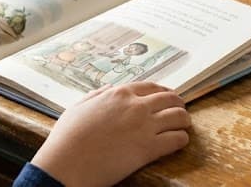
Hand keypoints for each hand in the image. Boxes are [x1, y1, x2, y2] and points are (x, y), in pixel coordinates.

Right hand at [31, 82, 190, 186]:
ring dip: (183, 121)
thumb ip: (96, 96)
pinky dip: (181, 140)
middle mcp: (135, 105)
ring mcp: (144, 126)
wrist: (67, 164)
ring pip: (179, 116)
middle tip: (180, 111)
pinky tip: (178, 142)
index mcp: (118, 94)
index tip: (167, 97)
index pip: (151, 87)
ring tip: (182, 127)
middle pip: (170, 98)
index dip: (163, 91)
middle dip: (178, 104)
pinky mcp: (149, 148)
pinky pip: (177, 140)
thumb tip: (108, 89)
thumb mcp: (78, 107)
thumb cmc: (67, 138)